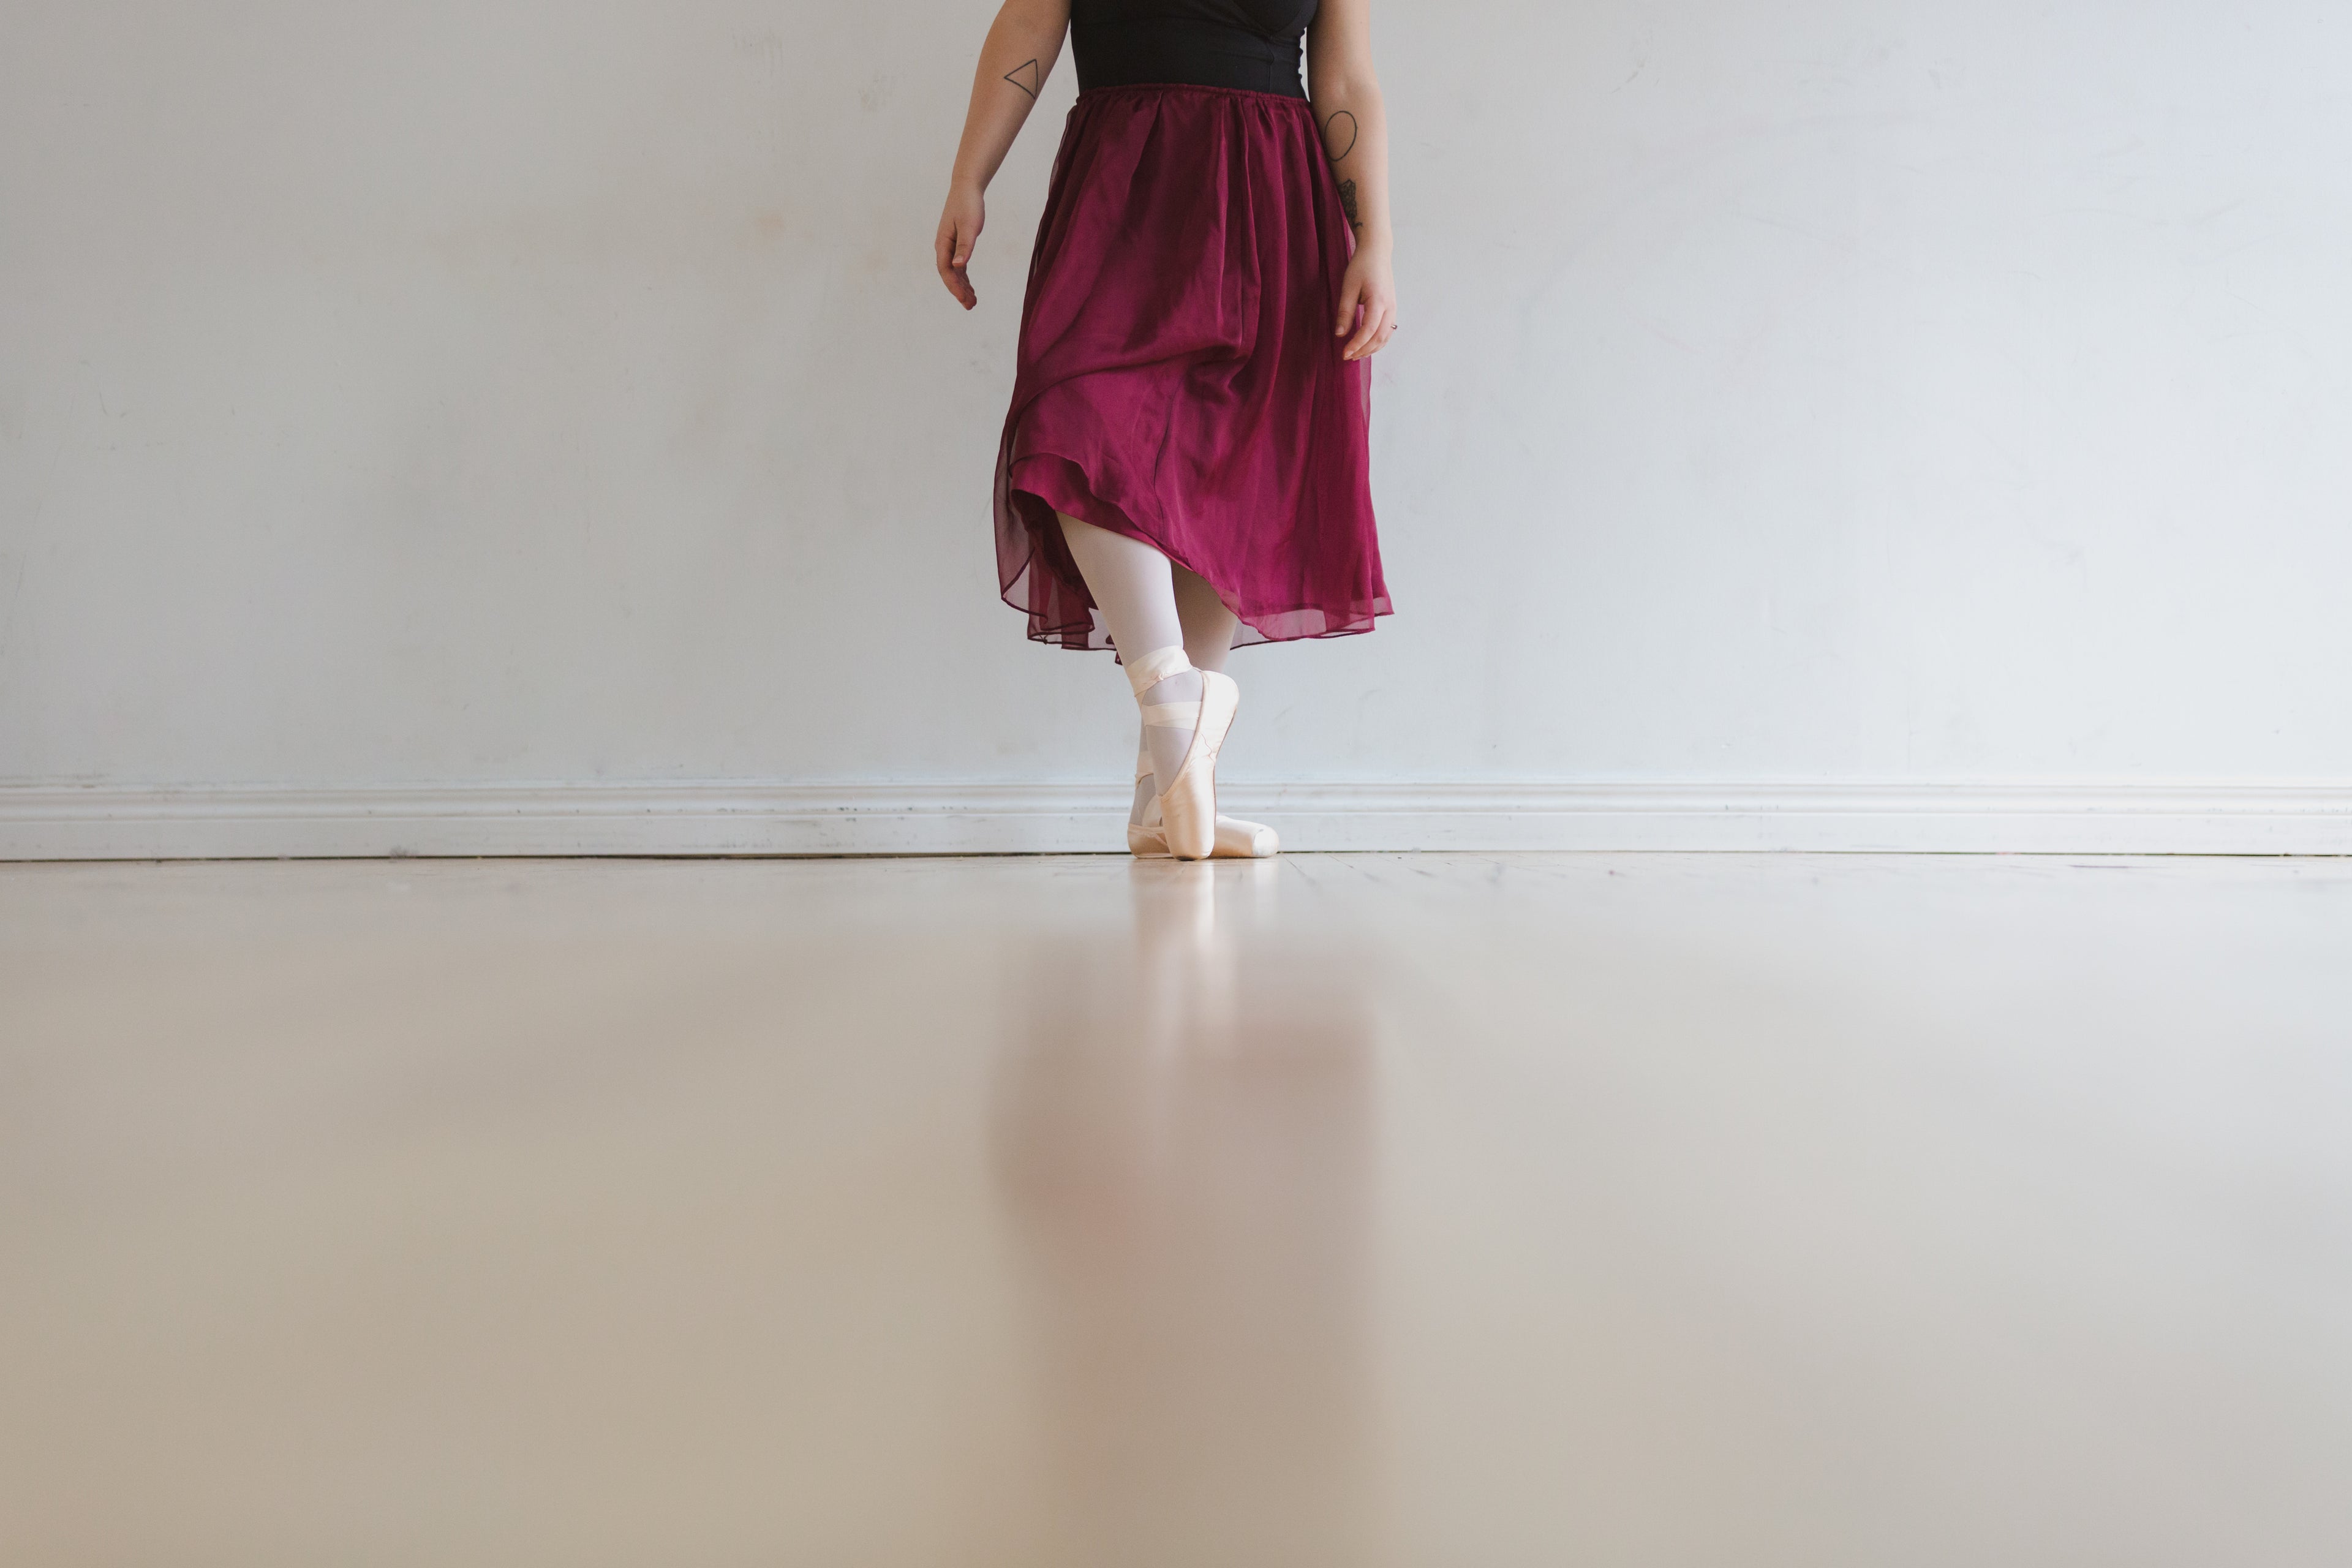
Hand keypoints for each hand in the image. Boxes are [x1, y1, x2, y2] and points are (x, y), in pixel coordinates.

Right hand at [936, 183, 983, 309]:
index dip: (955, 287)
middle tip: (971, 306)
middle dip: (959, 292)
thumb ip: (964, 246)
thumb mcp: (969, 227)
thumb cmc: (968, 205)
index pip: (946, 271)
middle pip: (949, 275)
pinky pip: (958, 266)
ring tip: (972, 302)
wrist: (966, 188)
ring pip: (954, 272)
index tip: (965, 300)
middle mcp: (943, 247)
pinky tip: (970, 287)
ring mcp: (949, 246)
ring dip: (962, 287)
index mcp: (943, 244)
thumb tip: (958, 266)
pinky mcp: (956, 244)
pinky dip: (964, 278)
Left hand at [1334, 244, 1397, 360]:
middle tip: (1347, 357)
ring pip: (1386, 337)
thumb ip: (1345, 312)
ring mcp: (1393, 308)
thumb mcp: (1348, 288)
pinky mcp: (1392, 309)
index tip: (1344, 353)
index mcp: (1379, 301)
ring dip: (1372, 349)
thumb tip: (1340, 334)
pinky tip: (1367, 345)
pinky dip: (1378, 342)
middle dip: (1363, 350)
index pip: (1369, 330)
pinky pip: (1388, 331)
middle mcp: (1390, 307)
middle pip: (1379, 337)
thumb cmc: (1361, 267)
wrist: (1377, 253)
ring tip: (1356, 355)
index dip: (1356, 344)